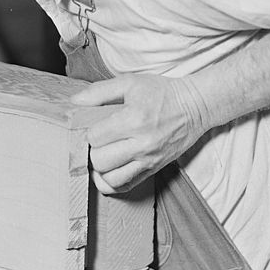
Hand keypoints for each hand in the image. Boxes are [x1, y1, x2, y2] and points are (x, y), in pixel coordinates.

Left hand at [70, 74, 208, 193]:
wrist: (195, 106)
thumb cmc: (162, 93)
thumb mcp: (130, 83)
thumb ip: (99, 92)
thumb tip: (75, 102)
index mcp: (134, 119)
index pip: (95, 137)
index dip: (89, 132)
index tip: (92, 126)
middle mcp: (142, 144)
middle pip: (100, 161)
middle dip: (92, 151)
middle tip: (96, 141)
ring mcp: (149, 160)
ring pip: (110, 179)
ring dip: (100, 169)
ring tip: (101, 155)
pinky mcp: (154, 169)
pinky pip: (125, 186)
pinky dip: (111, 182)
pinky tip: (109, 170)